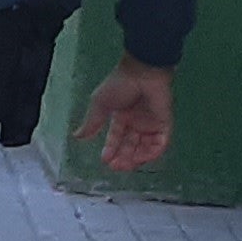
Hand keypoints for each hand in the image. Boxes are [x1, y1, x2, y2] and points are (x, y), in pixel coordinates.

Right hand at [79, 55, 173, 174]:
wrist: (142, 73)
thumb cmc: (119, 85)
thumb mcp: (100, 104)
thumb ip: (92, 122)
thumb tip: (77, 137)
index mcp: (121, 116)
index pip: (116, 138)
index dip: (111, 149)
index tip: (104, 161)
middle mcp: (137, 122)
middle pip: (131, 145)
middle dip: (124, 158)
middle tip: (116, 167)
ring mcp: (151, 123)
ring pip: (145, 147)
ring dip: (137, 158)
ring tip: (127, 165)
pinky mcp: (164, 123)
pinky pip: (160, 142)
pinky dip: (152, 152)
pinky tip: (142, 158)